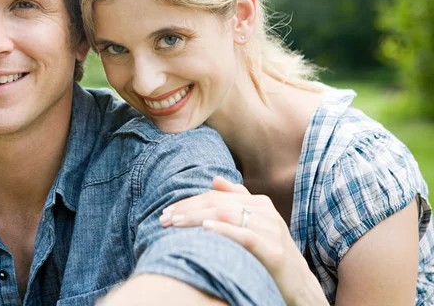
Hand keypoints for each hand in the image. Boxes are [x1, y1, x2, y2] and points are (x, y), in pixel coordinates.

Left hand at [160, 176, 326, 305]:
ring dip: (197, 218)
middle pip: (218, 203)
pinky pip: (246, 236)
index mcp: (259, 203)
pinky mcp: (274, 252)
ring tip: (176, 224)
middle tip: (164, 219)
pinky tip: (206, 229)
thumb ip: (238, 200)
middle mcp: (265, 212)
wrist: (300, 284)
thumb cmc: (271, 252)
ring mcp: (271, 230)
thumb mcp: (256, 223)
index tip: (166, 212)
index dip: (189, 202)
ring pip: (228, 215)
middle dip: (187, 210)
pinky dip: (225, 230)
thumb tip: (215, 180)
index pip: (216, 196)